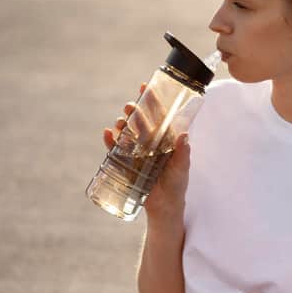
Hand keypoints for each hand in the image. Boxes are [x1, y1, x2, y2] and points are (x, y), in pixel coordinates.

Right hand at [101, 83, 190, 221]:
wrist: (165, 206)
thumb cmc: (176, 185)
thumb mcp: (182, 168)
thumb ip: (183, 153)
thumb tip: (184, 135)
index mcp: (164, 139)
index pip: (158, 116)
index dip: (152, 101)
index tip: (146, 86)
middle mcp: (149, 142)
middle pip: (140, 121)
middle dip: (135, 111)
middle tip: (131, 106)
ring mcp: (136, 151)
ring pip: (126, 132)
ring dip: (122, 124)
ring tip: (121, 121)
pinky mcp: (125, 163)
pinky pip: (115, 150)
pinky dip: (110, 141)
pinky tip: (107, 134)